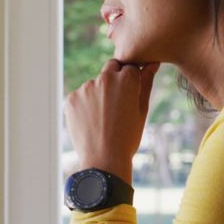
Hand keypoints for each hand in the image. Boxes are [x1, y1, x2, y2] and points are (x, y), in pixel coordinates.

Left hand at [64, 59, 159, 183]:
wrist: (104, 160)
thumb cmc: (128, 137)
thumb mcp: (142, 110)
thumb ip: (146, 82)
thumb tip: (152, 63)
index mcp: (127, 79)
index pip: (130, 67)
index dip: (131, 80)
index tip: (130, 96)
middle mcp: (105, 78)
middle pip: (111, 68)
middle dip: (115, 79)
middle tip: (117, 105)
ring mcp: (86, 87)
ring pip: (95, 83)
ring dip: (99, 93)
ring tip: (103, 118)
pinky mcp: (71, 98)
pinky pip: (81, 96)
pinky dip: (85, 104)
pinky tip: (91, 121)